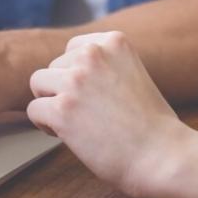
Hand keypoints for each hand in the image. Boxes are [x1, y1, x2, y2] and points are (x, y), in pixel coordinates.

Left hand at [27, 32, 192, 197]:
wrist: (163, 156)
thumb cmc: (153, 125)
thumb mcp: (133, 74)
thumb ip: (106, 65)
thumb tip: (69, 68)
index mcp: (114, 41)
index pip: (73, 48)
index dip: (77, 73)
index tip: (93, 94)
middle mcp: (93, 55)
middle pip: (53, 66)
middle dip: (63, 89)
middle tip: (88, 115)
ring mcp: (76, 81)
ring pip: (38, 84)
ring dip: (52, 104)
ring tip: (76, 123)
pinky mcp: (62, 110)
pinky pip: (34, 110)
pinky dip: (45, 125)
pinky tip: (69, 136)